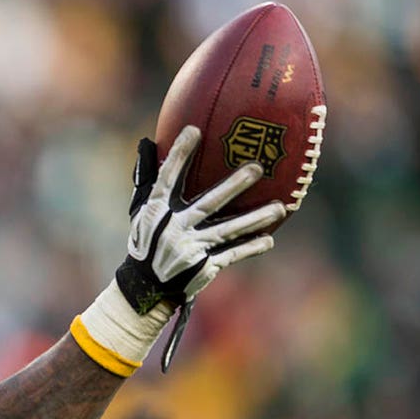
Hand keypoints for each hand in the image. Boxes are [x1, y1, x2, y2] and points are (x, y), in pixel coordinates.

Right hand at [114, 125, 285, 368]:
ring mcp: (190, 249)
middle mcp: (173, 228)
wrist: (145, 288)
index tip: (194, 130)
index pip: (168, 178)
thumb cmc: (145, 242)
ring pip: (228, 230)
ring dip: (255, 219)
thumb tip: (146, 142)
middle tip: (257, 168)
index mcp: (156, 211)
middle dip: (233, 186)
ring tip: (279, 208)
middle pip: (207, 203)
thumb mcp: (139, 213)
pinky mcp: (203, 268)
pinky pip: (232, 254)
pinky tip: (269, 239)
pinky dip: (250, 247)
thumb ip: (146, 179)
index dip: (179, 155)